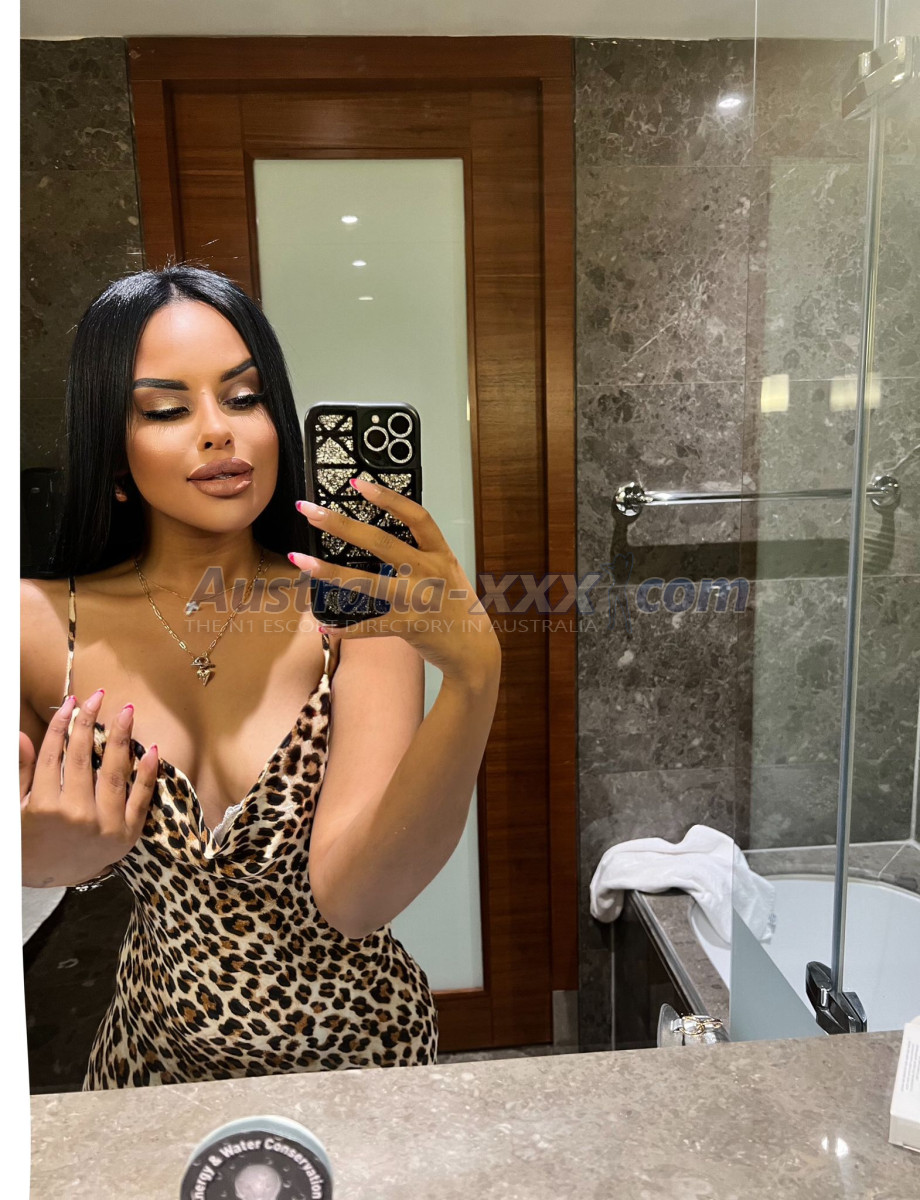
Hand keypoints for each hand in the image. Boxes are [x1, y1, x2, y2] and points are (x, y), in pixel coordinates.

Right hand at [19, 690, 158, 887]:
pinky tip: (150, 749)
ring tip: (126, 712)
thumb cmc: (30, 838)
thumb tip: (20, 734)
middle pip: (84, 759)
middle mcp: (76, 815)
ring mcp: (104, 826)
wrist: (50, 880)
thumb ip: (22, 771)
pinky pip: (141, 799)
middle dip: (90, 723)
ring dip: (121, 739)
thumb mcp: (17, 806)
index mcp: (45, 807)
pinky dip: (148, 774)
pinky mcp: (127, 835)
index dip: (62, 726)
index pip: (54, 755)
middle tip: (98, 697)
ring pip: (114, 773)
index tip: (70, 702)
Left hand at [291, 478, 500, 687]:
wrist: (475, 649)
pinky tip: (323, 626)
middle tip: (310, 511)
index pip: (416, 516)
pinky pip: (371, 627)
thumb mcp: (447, 571)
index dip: (387, 497)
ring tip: (301, 561)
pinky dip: (346, 630)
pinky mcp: (409, 627)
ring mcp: (418, 600)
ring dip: (330, 572)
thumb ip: (420, 554)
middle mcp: (429, 572)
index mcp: (440, 554)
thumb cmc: (457, 606)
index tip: (358, 483)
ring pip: (367, 583)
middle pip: (381, 542)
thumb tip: (379, 538)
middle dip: (341, 524)